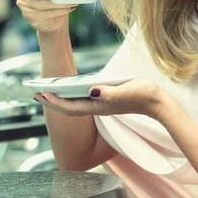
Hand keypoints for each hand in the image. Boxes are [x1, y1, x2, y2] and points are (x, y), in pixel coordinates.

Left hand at [34, 79, 165, 119]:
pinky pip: (85, 101)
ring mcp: (104, 105)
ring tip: (48, 91)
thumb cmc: (147, 96)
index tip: (41, 94)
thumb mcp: (129, 90)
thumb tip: (91, 91)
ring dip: (61, 99)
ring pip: (76, 104)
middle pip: (70, 107)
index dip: (55, 102)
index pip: (72, 106)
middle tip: (36, 93)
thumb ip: (111, 92)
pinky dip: (73, 96)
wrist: (161, 105)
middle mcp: (99, 108)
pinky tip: (71, 90)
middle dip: (53, 101)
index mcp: (101, 106)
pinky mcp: (109, 101)